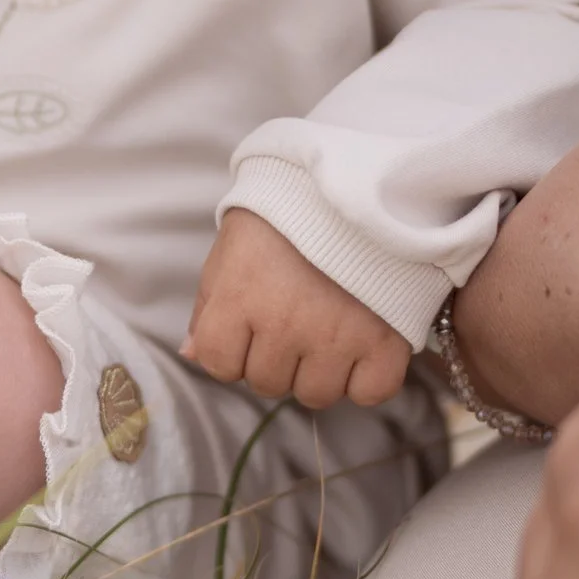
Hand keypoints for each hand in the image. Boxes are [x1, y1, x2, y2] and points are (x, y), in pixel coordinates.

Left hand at [183, 208, 412, 408]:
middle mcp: (284, 326)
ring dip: (319, 371)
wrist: (355, 183)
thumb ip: (208, 307)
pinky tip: (362, 346)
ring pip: (315, 394)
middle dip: (276, 358)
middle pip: (268, 384)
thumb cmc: (286, 217)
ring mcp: (336, 337)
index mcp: (240, 300)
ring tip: (329, 330)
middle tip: (296, 319)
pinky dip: (366, 378)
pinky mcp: (385, 340)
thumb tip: (193, 355)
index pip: (219, 365)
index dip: (232, 351)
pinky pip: (370, 392)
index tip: (251, 326)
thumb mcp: (231, 251)